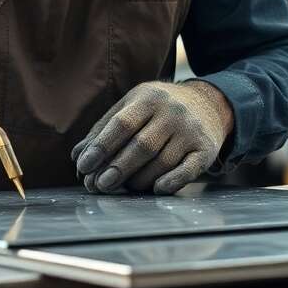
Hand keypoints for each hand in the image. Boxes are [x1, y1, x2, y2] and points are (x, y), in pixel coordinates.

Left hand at [72, 80, 232, 194]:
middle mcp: (172, 112)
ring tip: (124, 187)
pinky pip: (188, 171)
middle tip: (99, 185)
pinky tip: (156, 189)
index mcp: (148, 98)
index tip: (84, 166)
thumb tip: (77, 156)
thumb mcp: (132, 106)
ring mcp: (191, 131)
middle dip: (117, 168)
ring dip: (139, 180)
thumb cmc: (159, 109)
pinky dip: (171, 182)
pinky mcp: (206, 150)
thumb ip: (104, 129)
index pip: (121, 124)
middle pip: (141, 146)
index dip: (101, 147)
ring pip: (162, 162)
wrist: (209, 104)